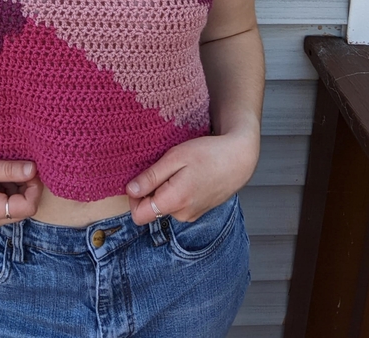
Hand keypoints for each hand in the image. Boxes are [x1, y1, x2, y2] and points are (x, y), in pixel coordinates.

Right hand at [0, 151, 42, 231]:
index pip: (28, 207)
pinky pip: (0, 209)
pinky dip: (4, 193)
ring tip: (2, 170)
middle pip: (22, 210)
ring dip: (15, 190)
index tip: (30, 169)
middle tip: (18, 167)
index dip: (34, 187)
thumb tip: (33, 170)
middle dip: (26, 188)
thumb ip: (8, 170)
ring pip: (12, 210)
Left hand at [126, 131, 259, 225]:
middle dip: (150, 191)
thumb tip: (130, 190)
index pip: (139, 215)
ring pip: (164, 206)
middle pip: (151, 210)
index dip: (133, 197)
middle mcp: (182, 214)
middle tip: (163, 168)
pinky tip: (187, 176)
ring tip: (179, 170)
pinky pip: (177, 205)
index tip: (141, 178)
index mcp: (175, 201)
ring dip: (164, 190)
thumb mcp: (174, 158)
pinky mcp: (198, 211)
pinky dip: (176, 192)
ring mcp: (192, 215)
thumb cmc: (208, 153)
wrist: (238, 158)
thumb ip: (151, 177)